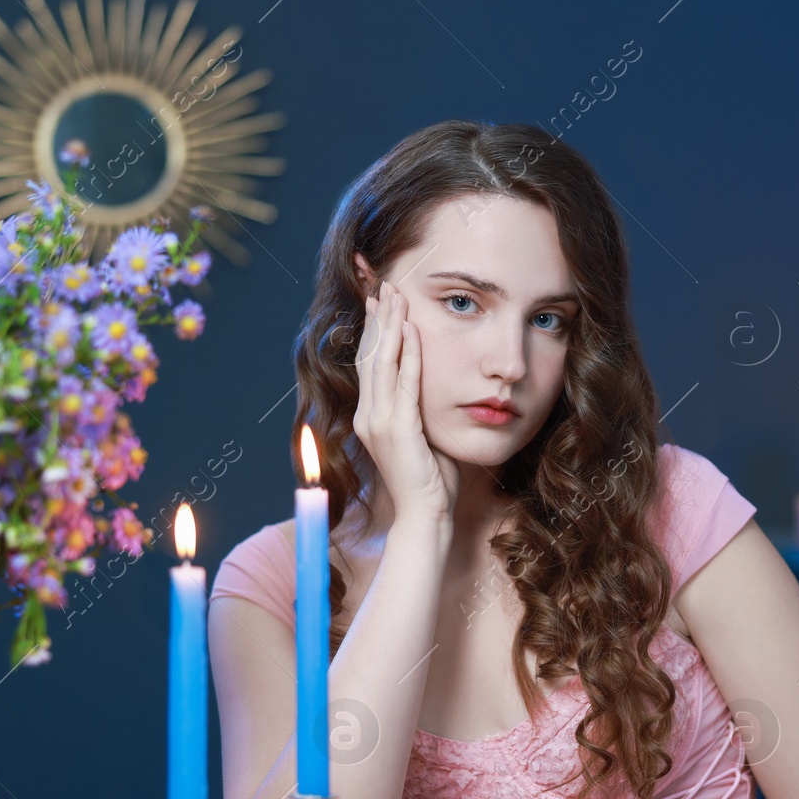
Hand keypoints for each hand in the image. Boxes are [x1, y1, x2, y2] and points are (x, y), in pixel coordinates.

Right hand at [350, 279, 459, 523]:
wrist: (425, 514)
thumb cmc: (430, 478)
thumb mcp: (421, 435)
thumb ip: (418, 408)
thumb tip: (430, 384)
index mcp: (370, 416)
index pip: (369, 362)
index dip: (373, 329)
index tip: (378, 299)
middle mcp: (367, 415)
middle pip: (369, 354)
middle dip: (377, 316)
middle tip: (384, 283)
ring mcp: (378, 422)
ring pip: (382, 362)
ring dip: (390, 325)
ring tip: (396, 294)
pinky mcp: (397, 429)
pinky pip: (403, 382)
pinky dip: (408, 353)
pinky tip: (413, 330)